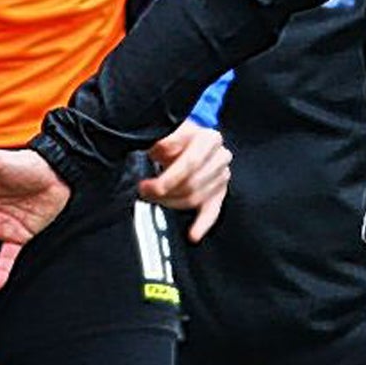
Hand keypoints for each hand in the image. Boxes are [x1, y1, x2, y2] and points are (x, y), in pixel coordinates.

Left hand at [140, 121, 230, 241]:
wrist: (187, 139)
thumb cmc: (176, 136)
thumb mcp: (168, 130)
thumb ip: (165, 139)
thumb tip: (157, 150)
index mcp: (209, 139)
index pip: (190, 163)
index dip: (166, 177)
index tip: (146, 183)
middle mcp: (220, 157)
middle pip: (191, 183)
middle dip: (164, 191)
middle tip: (145, 191)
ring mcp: (221, 176)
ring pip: (195, 198)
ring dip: (171, 203)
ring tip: (154, 199)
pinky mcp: (219, 192)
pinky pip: (212, 211)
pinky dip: (202, 224)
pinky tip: (193, 234)